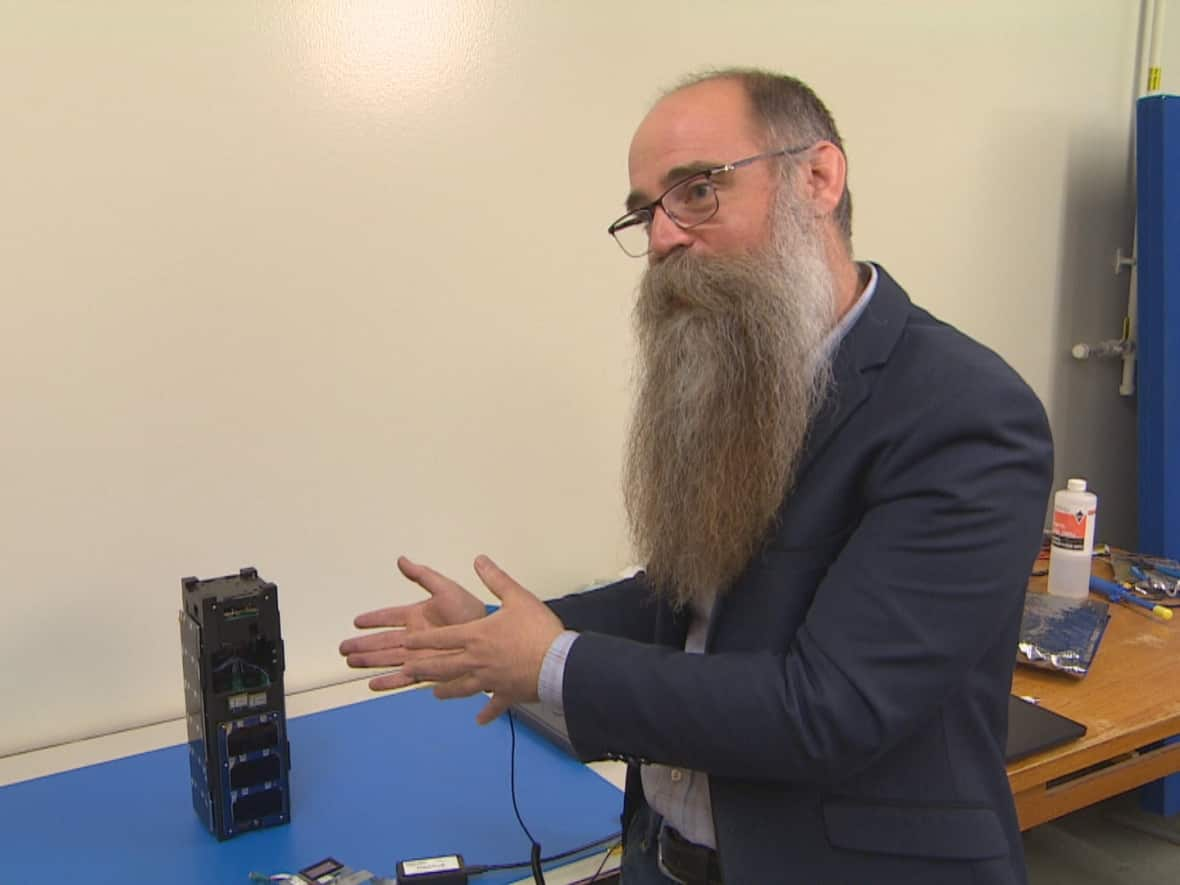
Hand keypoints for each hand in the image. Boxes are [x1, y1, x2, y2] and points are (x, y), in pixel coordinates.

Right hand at [339, 555, 487, 690]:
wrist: (489, 638)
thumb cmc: (472, 612)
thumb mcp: (445, 589)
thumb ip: (422, 575)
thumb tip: (402, 560)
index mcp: (417, 615)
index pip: (389, 617)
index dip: (373, 619)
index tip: (357, 621)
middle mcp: (415, 636)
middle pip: (382, 641)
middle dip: (363, 644)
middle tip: (344, 648)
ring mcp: (419, 654)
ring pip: (387, 658)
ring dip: (369, 661)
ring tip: (352, 662)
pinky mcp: (427, 670)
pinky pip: (403, 677)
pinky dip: (388, 681)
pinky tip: (374, 683)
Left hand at [402, 555, 564, 724]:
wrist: (558, 663)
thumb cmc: (538, 629)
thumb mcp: (517, 596)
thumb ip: (495, 579)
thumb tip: (479, 561)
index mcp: (476, 636)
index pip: (442, 637)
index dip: (422, 640)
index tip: (407, 643)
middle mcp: (477, 661)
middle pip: (443, 666)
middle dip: (423, 668)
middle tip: (407, 671)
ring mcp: (490, 680)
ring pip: (462, 688)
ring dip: (447, 691)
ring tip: (436, 694)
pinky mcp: (506, 694)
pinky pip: (493, 706)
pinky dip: (486, 713)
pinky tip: (480, 720)